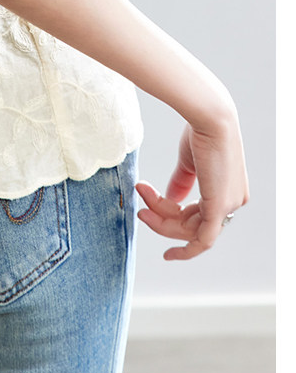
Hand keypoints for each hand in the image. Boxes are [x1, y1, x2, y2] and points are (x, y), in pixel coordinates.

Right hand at [135, 115, 249, 260]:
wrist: (210, 117)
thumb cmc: (200, 130)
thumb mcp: (189, 162)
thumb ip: (181, 183)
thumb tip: (171, 200)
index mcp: (229, 190)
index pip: (197, 212)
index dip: (169, 210)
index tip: (146, 197)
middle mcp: (234, 201)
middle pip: (192, 224)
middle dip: (162, 219)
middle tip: (140, 209)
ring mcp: (229, 206)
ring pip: (191, 230)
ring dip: (162, 222)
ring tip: (141, 205)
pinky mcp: (220, 207)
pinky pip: (203, 240)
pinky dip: (186, 250)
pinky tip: (169, 255)